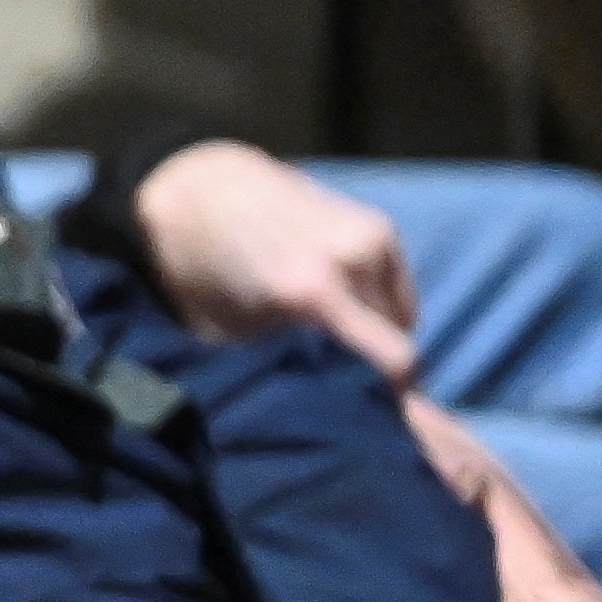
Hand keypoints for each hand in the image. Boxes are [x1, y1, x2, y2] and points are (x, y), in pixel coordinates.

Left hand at [137, 141, 420, 380]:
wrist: (200, 189)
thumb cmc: (203, 276)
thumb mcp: (236, 334)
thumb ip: (297, 364)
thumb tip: (342, 404)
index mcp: (314, 293)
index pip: (398, 361)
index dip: (389, 394)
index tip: (369, 413)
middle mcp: (353, 261)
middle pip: (400, 343)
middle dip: (378, 367)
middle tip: (341, 380)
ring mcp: (371, 238)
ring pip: (401, 317)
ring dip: (378, 335)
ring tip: (332, 336)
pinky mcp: (380, 225)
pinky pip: (397, 289)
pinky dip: (378, 305)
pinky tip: (339, 303)